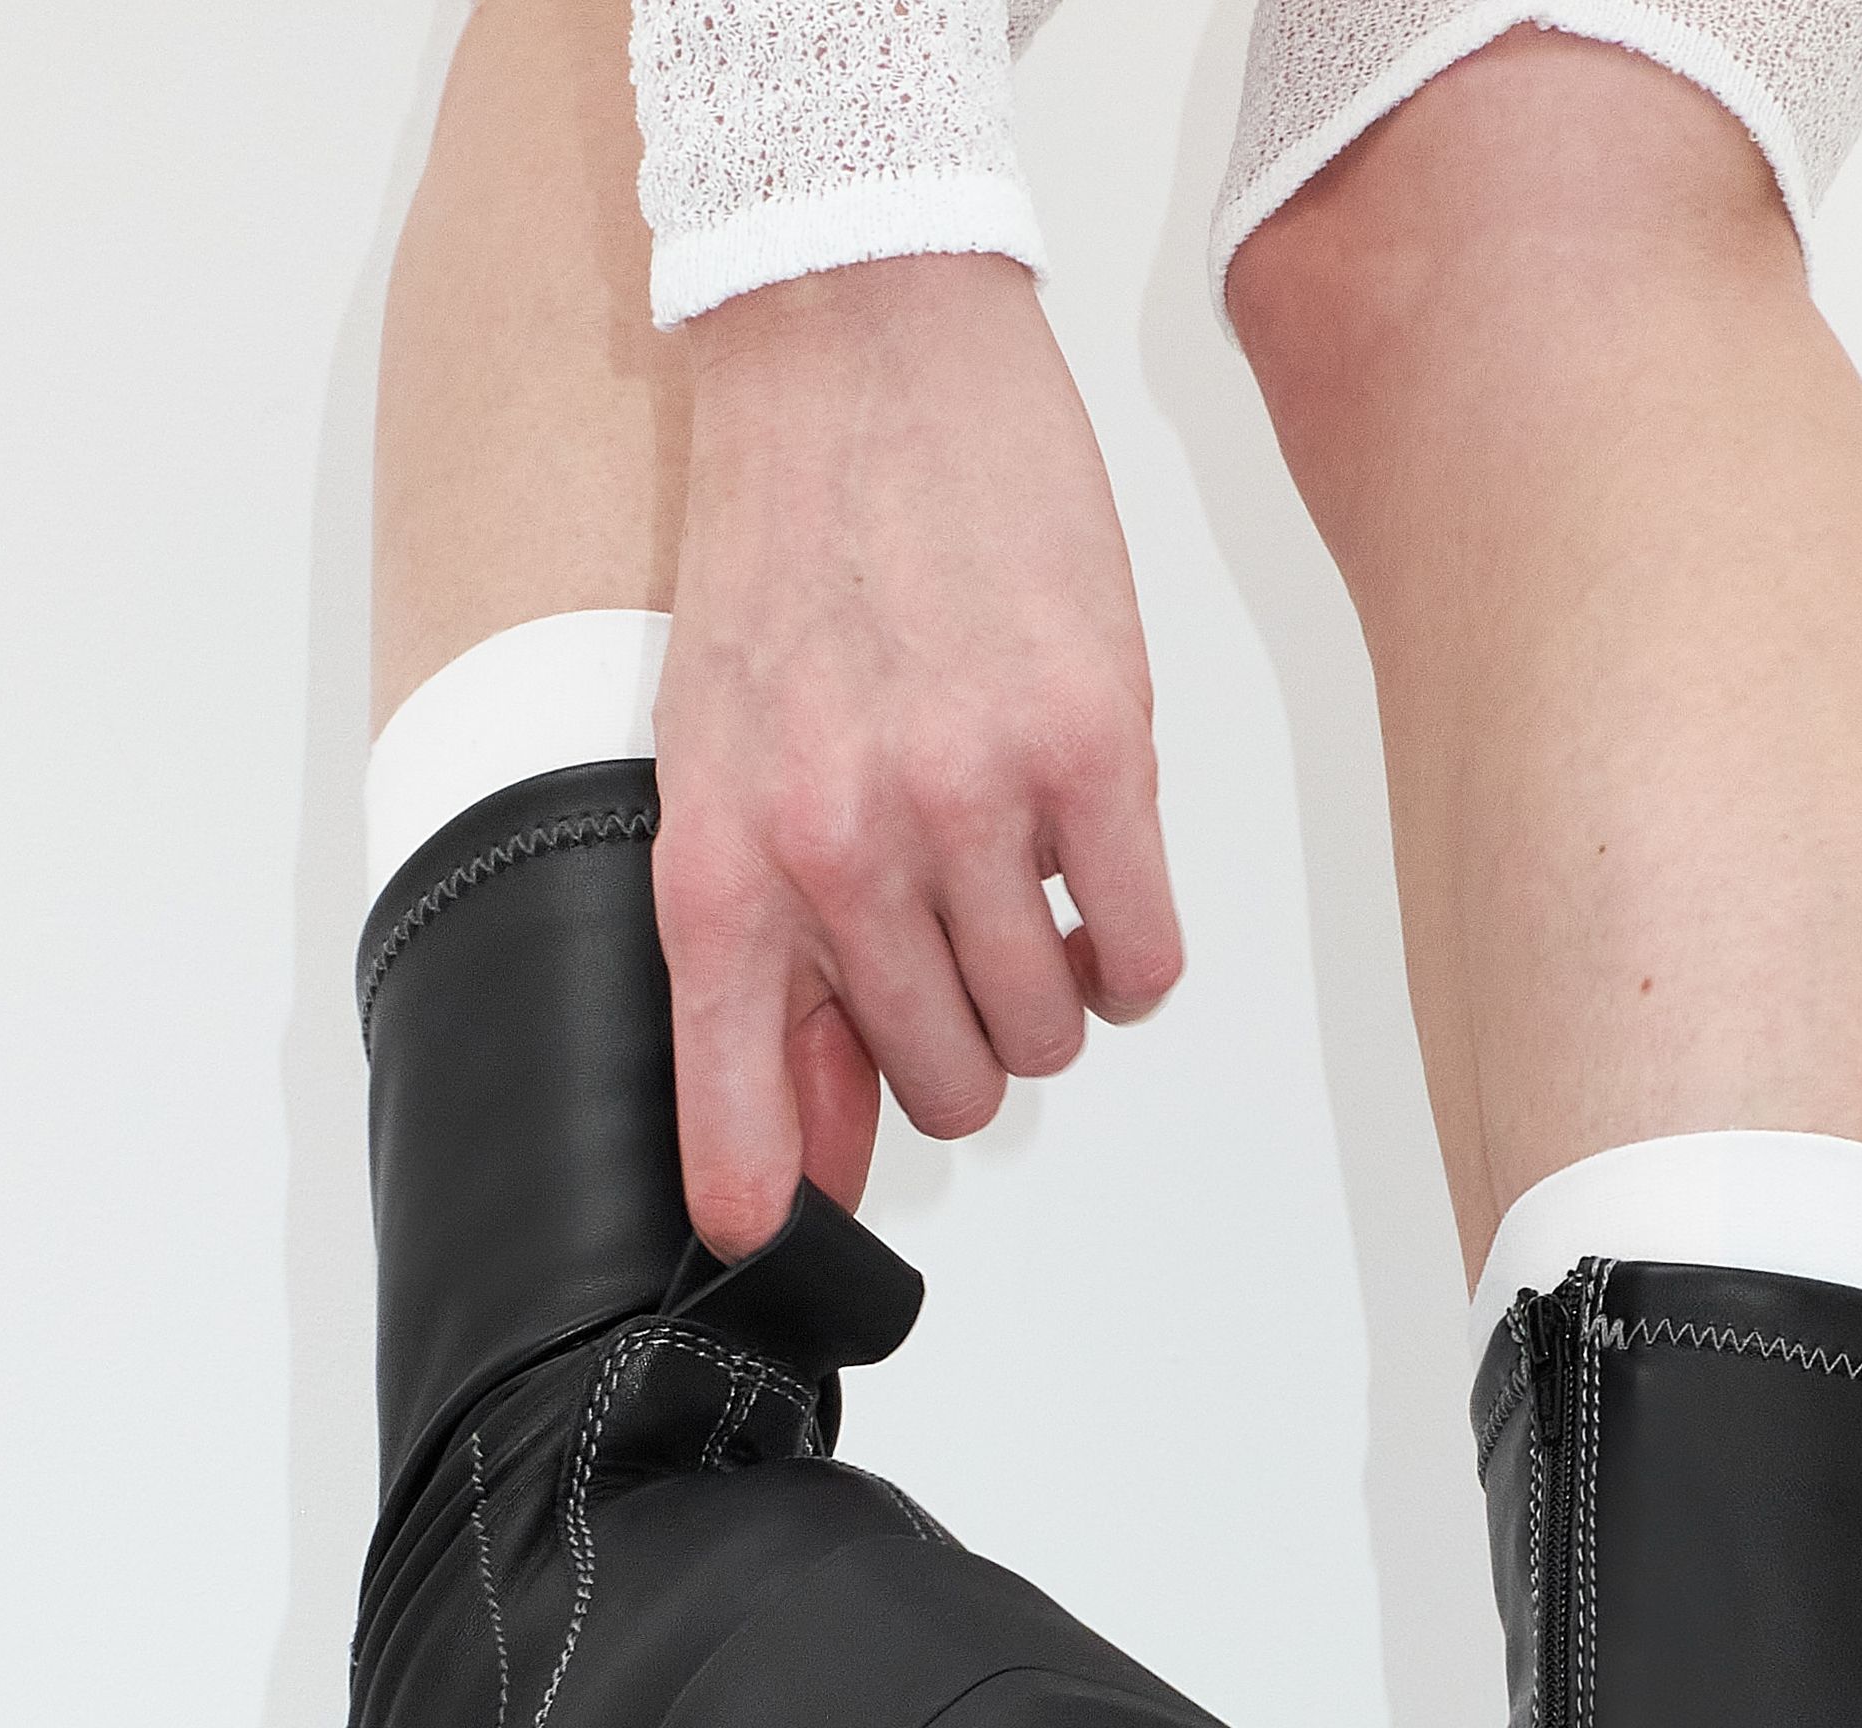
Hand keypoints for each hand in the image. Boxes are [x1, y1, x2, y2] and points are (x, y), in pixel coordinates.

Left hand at [654, 252, 1182, 1257]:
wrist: (851, 344)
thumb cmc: (785, 556)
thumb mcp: (718, 768)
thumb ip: (762, 966)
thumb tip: (809, 1155)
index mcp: (724, 866)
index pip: (737, 1114)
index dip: (770, 1204)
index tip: (788, 1248)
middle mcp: (839, 854)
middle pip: (946, 1086)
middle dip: (964, 1043)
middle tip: (961, 950)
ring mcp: (969, 806)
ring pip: (1049, 1034)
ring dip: (1052, 991)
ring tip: (1027, 891)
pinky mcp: (1090, 752)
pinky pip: (1143, 959)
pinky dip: (1130, 950)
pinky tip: (1094, 874)